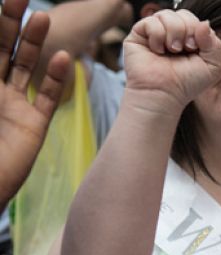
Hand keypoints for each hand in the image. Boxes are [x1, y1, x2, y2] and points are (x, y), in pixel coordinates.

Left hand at [0, 0, 69, 205]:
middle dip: (11, 23)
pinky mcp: (34, 125)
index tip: (5, 0)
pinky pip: (47, 97)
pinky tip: (63, 58)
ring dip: (34, 43)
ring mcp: (14, 106)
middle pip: (3, 49)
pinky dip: (56, 78)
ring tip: (43, 18)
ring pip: (25, 67)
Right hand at [122, 9, 220, 110]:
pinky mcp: (139, 34)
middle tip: (185, 49)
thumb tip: (204, 22)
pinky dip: (157, 36)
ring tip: (172, 50)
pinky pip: (151, 21)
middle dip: (188, 29)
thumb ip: (214, 43)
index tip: (195, 49)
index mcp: (190, 39)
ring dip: (174, 32)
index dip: (198, 30)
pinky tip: (158, 50)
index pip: (196, 21)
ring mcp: (155, 33)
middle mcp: (173, 34)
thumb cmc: (186, 84)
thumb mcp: (212, 66)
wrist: (164, 94)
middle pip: (183, 14)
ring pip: (167, 14)